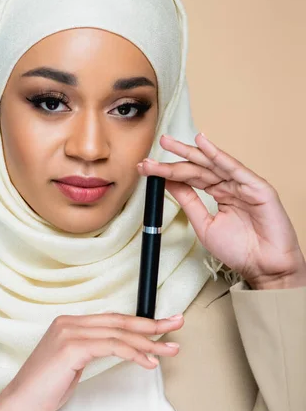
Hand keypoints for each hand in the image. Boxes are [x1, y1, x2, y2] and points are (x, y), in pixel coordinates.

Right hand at [0, 312, 182, 410]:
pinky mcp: (71, 348)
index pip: (112, 319)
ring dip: (149, 341)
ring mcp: (69, 333)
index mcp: (69, 323)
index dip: (139, 321)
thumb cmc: (44, 390)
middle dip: (152, 323)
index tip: (162, 324)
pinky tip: (148, 360)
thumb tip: (119, 346)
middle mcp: (69, 323)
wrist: (18, 407)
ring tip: (170, 349)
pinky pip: (111, 346)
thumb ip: (91, 349)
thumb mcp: (72, 364)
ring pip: (119, 333)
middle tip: (177, 324)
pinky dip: (133, 352)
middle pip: (119, 321)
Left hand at [138, 133, 305, 289]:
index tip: (146, 168)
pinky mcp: (257, 186)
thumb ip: (188, 201)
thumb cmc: (240, 250)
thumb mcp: (204, 224)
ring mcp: (243, 184)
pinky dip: (217, 155)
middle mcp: (230, 185)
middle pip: (198, 167)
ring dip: (189, 153)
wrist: (265, 267)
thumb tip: (168, 182)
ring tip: (169, 142)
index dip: (168, 172)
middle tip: (154, 147)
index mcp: (219, 193)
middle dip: (174, 158)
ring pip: (211, 164)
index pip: (190, 178)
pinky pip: (233, 168)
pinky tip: (202, 143)